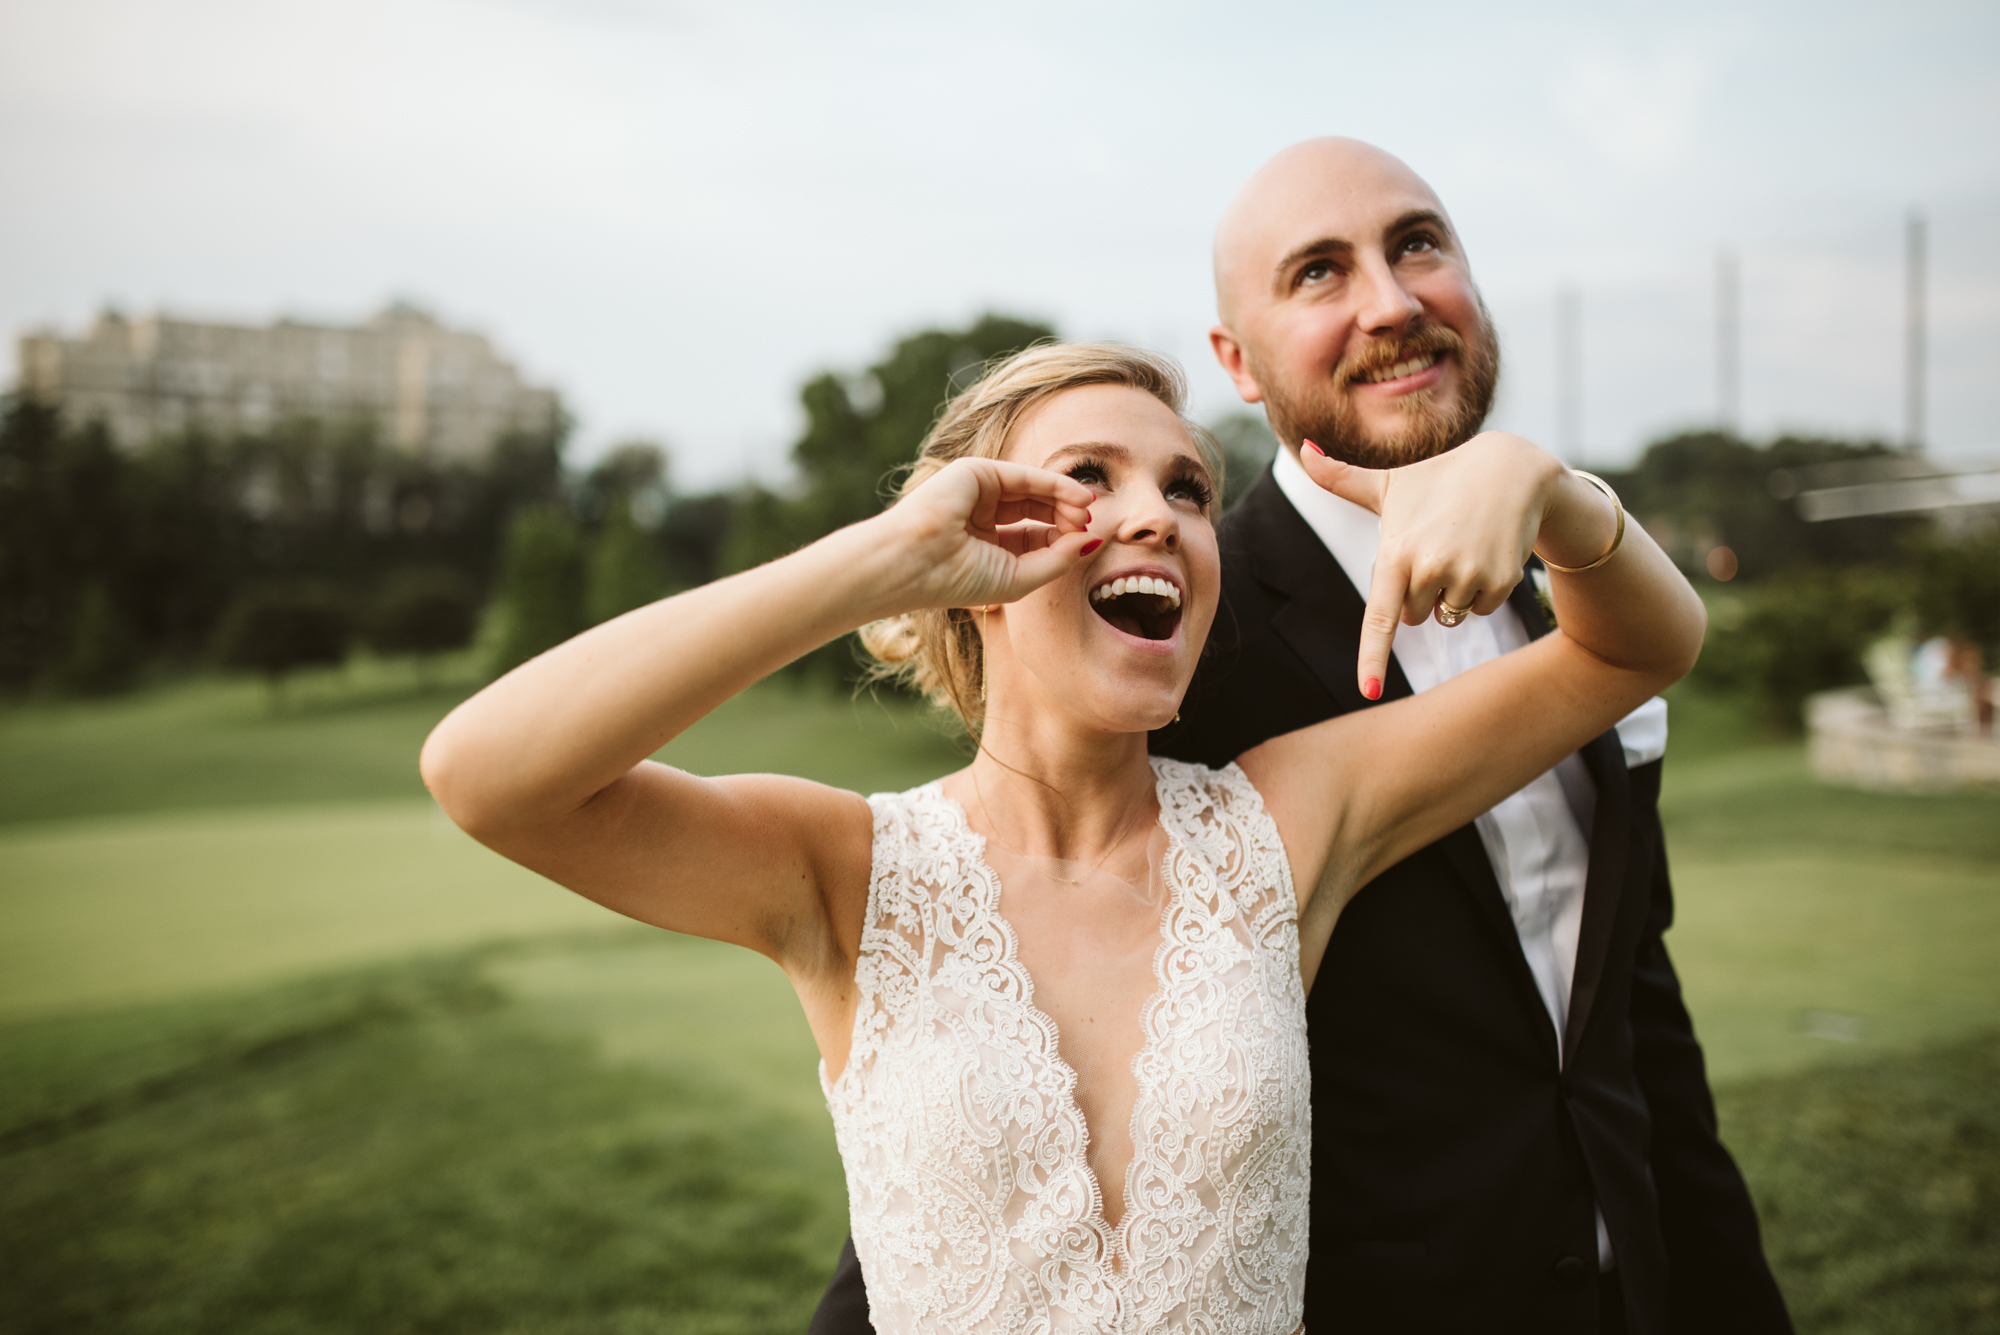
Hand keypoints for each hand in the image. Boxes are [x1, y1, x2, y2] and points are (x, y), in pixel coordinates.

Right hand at [875, 456, 1097, 612]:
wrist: (915, 564)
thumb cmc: (958, 580)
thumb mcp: (1019, 578)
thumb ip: (1058, 559)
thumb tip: (1092, 540)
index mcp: (985, 544)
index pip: (1034, 535)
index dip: (1062, 537)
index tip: (1085, 542)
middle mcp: (981, 515)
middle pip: (1037, 509)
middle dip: (1066, 515)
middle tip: (1089, 523)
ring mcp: (978, 491)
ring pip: (1034, 490)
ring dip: (1066, 498)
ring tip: (1087, 511)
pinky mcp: (977, 472)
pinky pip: (1025, 476)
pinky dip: (1055, 483)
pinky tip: (1078, 497)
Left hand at [1300, 432, 1563, 698]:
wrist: (1510, 468)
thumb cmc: (1438, 478)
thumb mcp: (1390, 481)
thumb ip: (1340, 478)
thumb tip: (1304, 446)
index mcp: (1396, 551)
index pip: (1380, 617)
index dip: (1373, 658)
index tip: (1368, 692)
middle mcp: (1431, 567)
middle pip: (1414, 617)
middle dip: (1421, 593)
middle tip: (1436, 548)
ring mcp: (1468, 576)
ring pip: (1447, 616)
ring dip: (1452, 593)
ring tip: (1462, 547)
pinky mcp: (1501, 581)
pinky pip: (1479, 611)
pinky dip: (1481, 592)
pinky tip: (1486, 553)